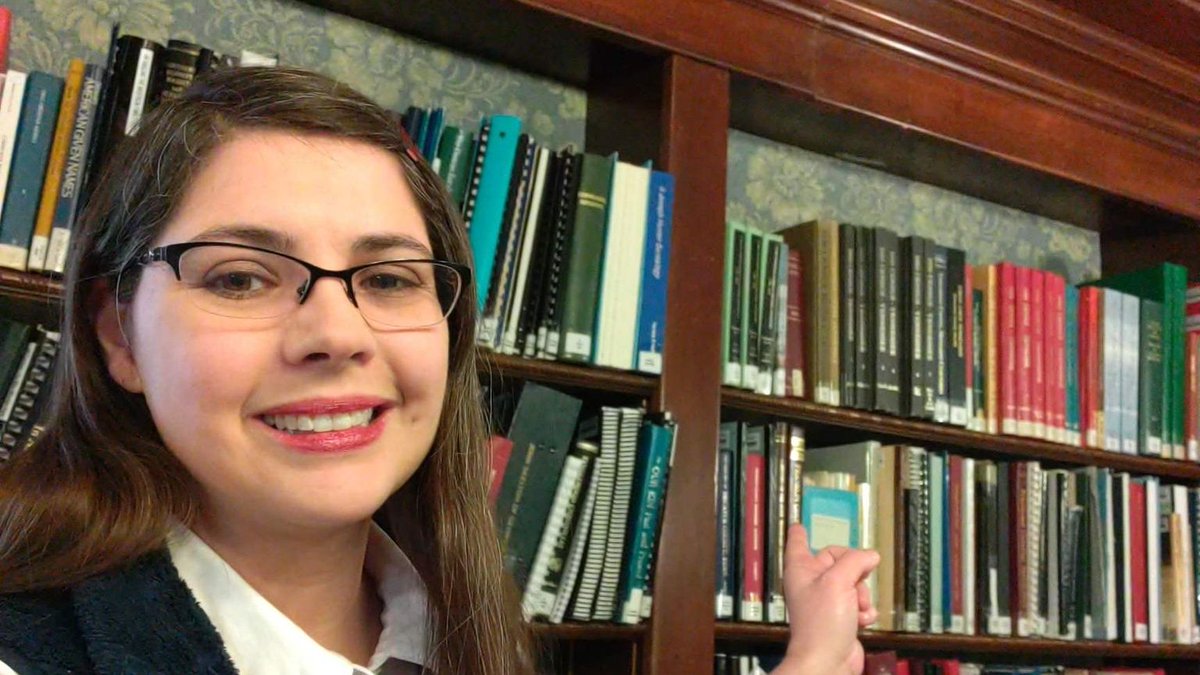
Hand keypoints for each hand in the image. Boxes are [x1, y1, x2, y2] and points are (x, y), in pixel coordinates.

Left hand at [771, 524, 879, 674]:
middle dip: (855, 571)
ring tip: (857, 609)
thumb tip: (870, 555)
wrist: (828, 661)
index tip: (799, 524)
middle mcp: (812, 583)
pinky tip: (861, 621)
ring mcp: (827, 601)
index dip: (800, 533)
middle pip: (839, 561)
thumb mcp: (838, 581)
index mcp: (801, 569)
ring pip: (854, 583)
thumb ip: (855, 562)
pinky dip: (864, 612)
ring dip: (862, 595)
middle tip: (857, 580)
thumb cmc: (822, 622)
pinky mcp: (841, 618)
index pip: (798, 543)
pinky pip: (860, 605)